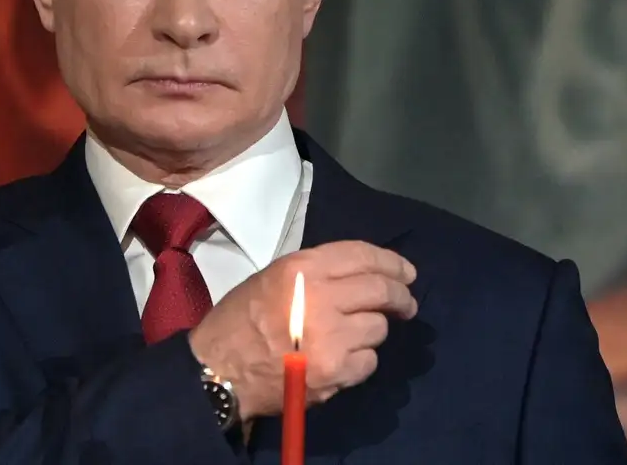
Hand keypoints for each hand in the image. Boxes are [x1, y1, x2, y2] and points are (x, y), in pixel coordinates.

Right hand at [188, 241, 417, 420]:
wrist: (220, 370)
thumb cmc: (240, 320)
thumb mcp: (272, 277)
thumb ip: (316, 273)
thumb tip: (360, 276)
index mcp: (303, 268)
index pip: (363, 255)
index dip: (392, 262)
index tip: (407, 272)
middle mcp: (322, 297)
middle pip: (381, 290)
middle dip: (401, 296)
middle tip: (405, 304)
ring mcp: (332, 337)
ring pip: (379, 328)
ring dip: (373, 330)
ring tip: (355, 335)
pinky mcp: (336, 371)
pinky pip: (369, 361)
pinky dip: (361, 360)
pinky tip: (342, 360)